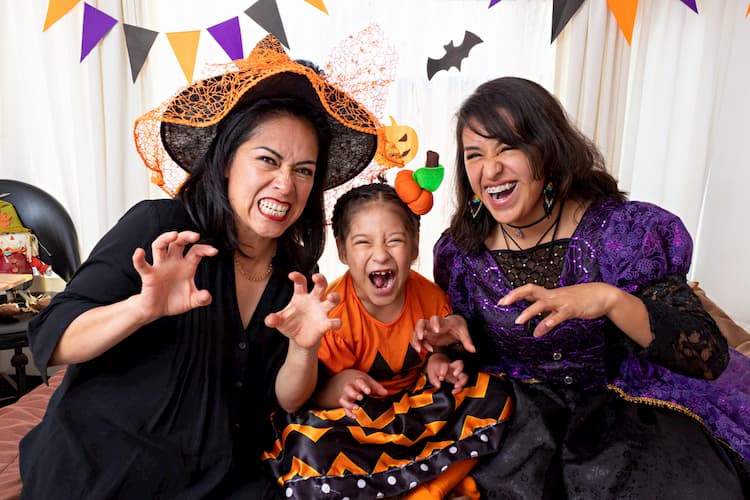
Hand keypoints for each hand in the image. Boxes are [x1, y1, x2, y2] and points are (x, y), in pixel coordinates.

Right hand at [132, 231, 217, 321]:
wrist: (157, 310)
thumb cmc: (175, 301)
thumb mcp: (192, 301)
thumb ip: (201, 299)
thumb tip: (206, 296)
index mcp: (186, 265)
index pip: (196, 251)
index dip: (205, 249)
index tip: (214, 251)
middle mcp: (173, 262)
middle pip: (178, 242)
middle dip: (186, 236)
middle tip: (195, 235)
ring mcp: (160, 267)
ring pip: (159, 246)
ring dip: (165, 239)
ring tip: (174, 235)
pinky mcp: (149, 275)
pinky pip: (142, 265)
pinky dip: (139, 258)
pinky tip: (140, 252)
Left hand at [265, 272, 340, 349]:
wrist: (299, 339)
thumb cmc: (290, 324)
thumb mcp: (280, 321)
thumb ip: (274, 319)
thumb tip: (268, 320)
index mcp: (301, 296)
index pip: (301, 282)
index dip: (297, 277)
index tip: (291, 275)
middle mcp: (314, 301)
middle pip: (321, 285)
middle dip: (321, 279)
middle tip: (316, 277)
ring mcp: (322, 312)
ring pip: (333, 300)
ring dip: (334, 297)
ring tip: (331, 296)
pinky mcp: (326, 324)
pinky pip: (334, 321)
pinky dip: (336, 322)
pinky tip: (333, 324)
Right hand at [326, 369, 387, 418]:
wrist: (347, 379)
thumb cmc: (360, 381)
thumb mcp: (369, 381)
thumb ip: (377, 387)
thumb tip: (385, 393)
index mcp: (357, 381)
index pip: (360, 382)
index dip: (364, 387)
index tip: (368, 391)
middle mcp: (350, 388)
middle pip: (349, 389)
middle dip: (354, 394)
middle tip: (360, 397)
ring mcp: (346, 395)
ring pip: (343, 399)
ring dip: (349, 404)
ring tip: (356, 408)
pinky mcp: (345, 402)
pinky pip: (344, 408)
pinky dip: (349, 413)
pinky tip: (354, 416)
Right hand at [411, 314, 474, 353]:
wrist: (454, 325)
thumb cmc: (458, 327)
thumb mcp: (464, 332)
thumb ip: (467, 341)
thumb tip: (473, 350)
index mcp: (442, 322)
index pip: (436, 318)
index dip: (434, 323)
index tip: (436, 331)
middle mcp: (432, 325)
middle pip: (421, 322)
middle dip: (418, 329)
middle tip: (420, 337)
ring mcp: (428, 331)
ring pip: (416, 332)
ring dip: (415, 340)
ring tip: (419, 349)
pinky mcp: (426, 337)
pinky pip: (418, 340)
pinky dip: (419, 345)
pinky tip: (426, 350)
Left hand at [426, 353, 468, 393]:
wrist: (439, 363)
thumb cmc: (435, 368)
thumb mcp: (431, 373)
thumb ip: (434, 379)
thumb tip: (438, 385)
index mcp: (444, 364)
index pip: (445, 365)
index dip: (443, 370)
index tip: (441, 376)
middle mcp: (452, 368)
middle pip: (460, 364)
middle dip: (459, 370)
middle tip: (454, 375)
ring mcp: (457, 374)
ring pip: (465, 375)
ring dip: (462, 381)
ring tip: (455, 386)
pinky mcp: (458, 381)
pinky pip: (462, 385)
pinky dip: (459, 389)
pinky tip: (453, 392)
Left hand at [498, 282, 618, 336]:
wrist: (602, 295)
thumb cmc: (581, 300)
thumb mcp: (561, 310)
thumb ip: (547, 321)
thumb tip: (536, 333)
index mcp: (549, 294)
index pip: (528, 290)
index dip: (515, 294)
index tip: (501, 301)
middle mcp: (553, 295)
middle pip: (530, 290)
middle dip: (516, 295)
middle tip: (503, 303)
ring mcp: (562, 301)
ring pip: (542, 303)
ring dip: (529, 312)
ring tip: (518, 321)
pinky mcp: (572, 309)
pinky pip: (560, 315)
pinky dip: (551, 320)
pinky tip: (543, 328)